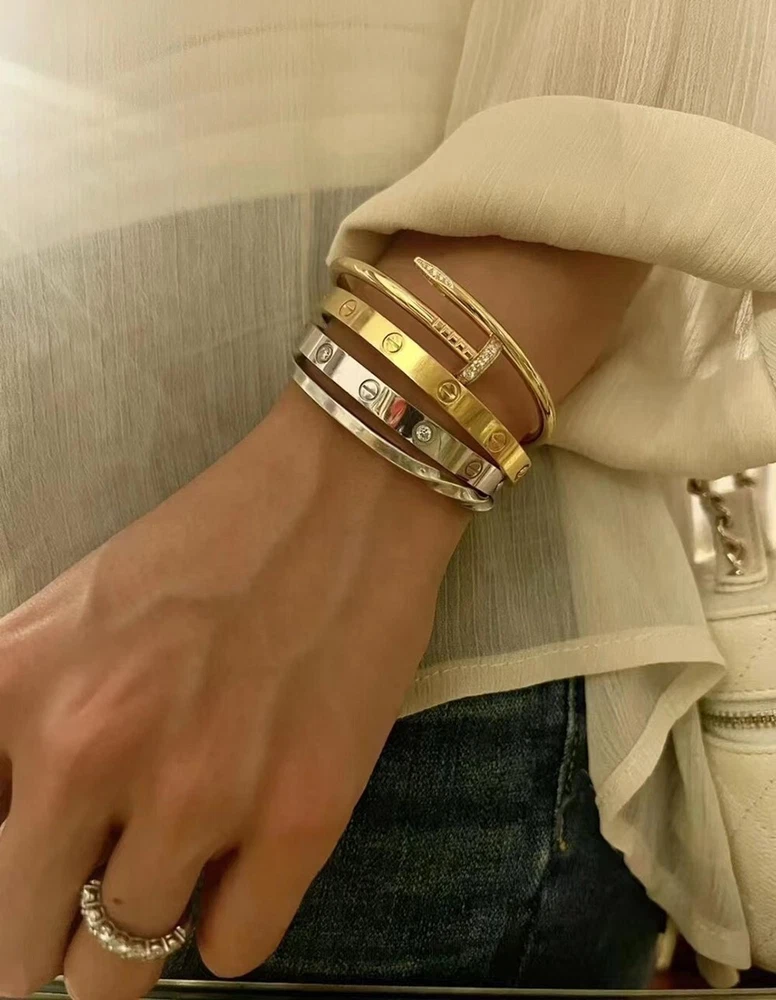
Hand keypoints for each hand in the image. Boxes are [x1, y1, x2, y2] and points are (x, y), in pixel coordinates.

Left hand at [0, 387, 466, 999]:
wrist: (342, 499)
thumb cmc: (209, 545)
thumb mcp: (70, 617)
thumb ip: (17, 729)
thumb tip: (16, 826)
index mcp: (18, 690)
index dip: (3, 876)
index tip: (33, 873)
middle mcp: (90, 753)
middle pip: (22, 948)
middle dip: (48, 933)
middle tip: (87, 895)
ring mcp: (201, 794)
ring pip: (121, 971)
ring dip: (136, 937)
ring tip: (168, 877)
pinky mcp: (300, 818)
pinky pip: (233, 953)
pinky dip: (228, 926)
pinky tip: (242, 866)